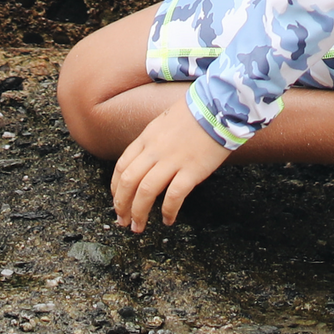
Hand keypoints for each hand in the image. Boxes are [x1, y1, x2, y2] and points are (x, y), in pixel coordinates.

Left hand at [111, 96, 229, 231]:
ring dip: (139, 213)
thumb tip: (146, 162)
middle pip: (129, 181)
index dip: (115, 188)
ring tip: (138, 227)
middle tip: (123, 221)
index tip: (116, 201)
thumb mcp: (164, 122)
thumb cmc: (195, 113)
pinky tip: (168, 220)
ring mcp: (173, 160)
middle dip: (122, 205)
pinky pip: (173, 196)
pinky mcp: (192, 170)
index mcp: (147, 137)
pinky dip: (168, 211)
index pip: (122, 166)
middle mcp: (155, 150)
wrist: (218, 105)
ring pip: (145, 191)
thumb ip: (153, 141)